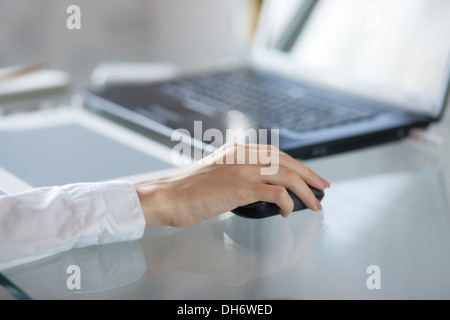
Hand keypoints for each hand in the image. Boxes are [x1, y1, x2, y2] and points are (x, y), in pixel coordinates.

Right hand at [134, 143, 329, 226]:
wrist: (166, 195)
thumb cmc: (187, 191)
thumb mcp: (217, 175)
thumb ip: (237, 176)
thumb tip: (259, 190)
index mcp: (237, 150)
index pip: (276, 153)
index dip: (297, 164)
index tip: (308, 175)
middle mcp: (242, 156)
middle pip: (286, 161)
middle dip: (309, 175)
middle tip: (323, 187)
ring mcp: (241, 170)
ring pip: (285, 175)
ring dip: (304, 191)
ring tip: (314, 203)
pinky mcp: (238, 187)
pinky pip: (275, 192)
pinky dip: (286, 202)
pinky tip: (286, 211)